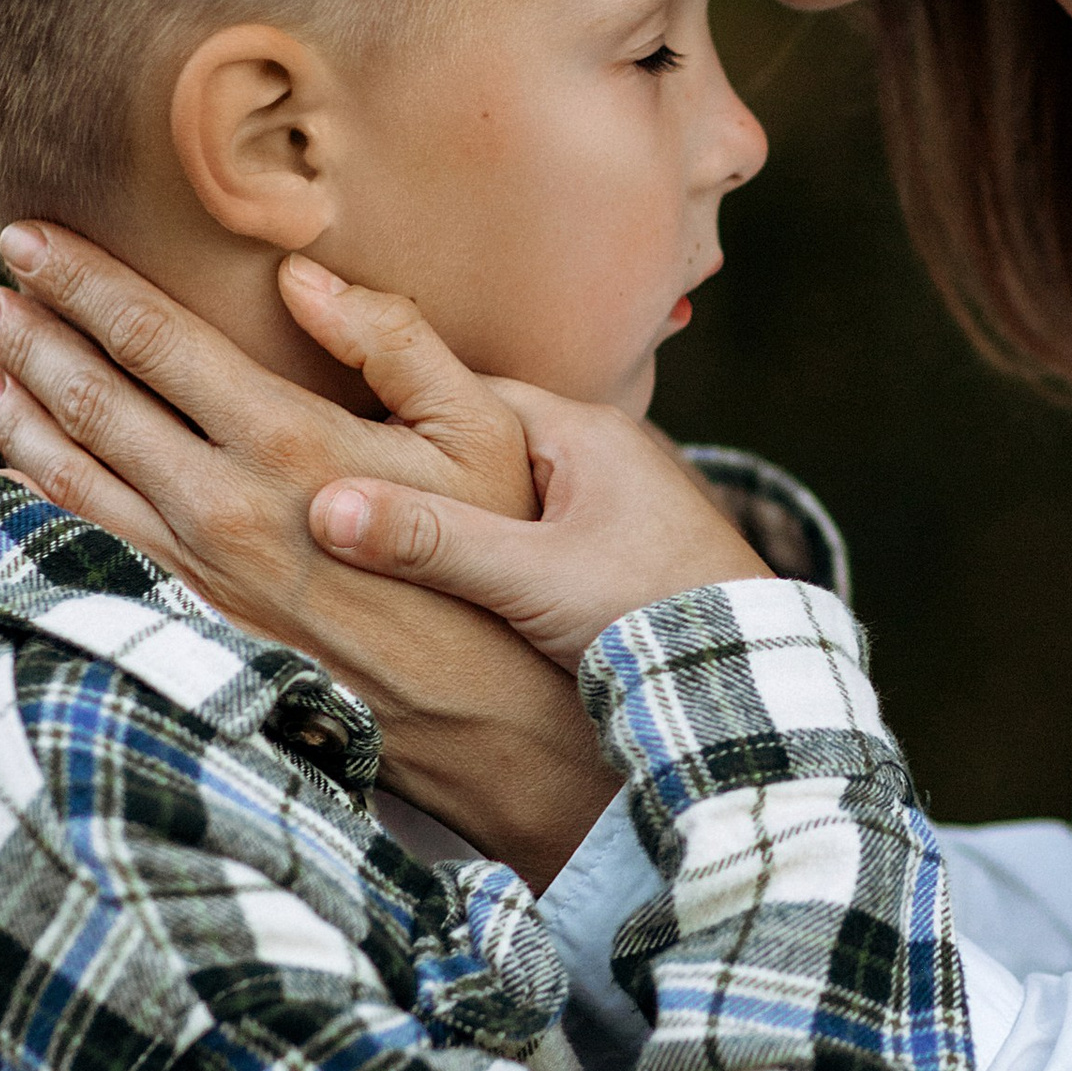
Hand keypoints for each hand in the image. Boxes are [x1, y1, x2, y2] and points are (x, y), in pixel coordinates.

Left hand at [0, 225, 613, 885]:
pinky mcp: (194, 626)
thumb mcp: (485, 432)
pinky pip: (90, 550)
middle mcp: (224, 508)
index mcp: (290, 442)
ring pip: (74, 481)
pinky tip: (21, 471)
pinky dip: (42, 498)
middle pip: (94, 404)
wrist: (492, 711)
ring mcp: (199, 577)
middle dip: (29, 338)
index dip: (84, 282)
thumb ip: (398, 342)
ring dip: (19, 416)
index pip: (154, 340)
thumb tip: (302, 276)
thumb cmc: (498, 551)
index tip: (26, 235)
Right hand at [312, 382, 771, 670]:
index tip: (328, 428)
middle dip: (419, 460)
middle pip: (484, 440)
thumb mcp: (531, 579)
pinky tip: (456, 575)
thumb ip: (432, 540)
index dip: (392, 410)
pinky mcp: (626, 547)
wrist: (748, 676)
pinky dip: (495, 542)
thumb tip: (323, 505)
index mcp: (583, 432)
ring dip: (457, 506)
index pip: (463, 394)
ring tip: (384, 532)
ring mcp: (618, 500)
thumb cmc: (649, 613)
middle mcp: (605, 450)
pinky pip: (539, 527)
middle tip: (341, 479)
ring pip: (509, 488)